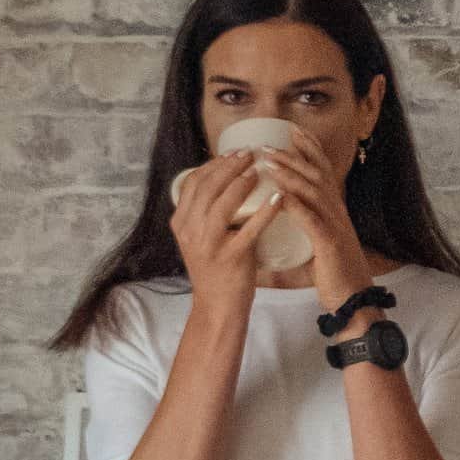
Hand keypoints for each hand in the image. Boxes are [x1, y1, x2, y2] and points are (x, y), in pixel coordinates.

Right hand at [171, 150, 284, 320]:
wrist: (217, 307)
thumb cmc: (214, 269)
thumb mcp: (198, 238)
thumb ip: (204, 213)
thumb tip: (223, 179)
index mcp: (181, 223)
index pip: (194, 182)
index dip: (214, 163)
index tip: (233, 152)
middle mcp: (190, 231)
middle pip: (208, 187)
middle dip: (230, 165)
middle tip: (250, 153)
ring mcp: (209, 245)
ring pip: (223, 203)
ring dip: (242, 182)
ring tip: (259, 170)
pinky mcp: (231, 258)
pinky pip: (250, 229)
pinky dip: (265, 210)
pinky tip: (278, 198)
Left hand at [251, 137, 375, 310]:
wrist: (355, 302)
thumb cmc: (335, 276)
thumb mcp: (318, 247)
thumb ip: (302, 231)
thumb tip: (276, 226)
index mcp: (335, 211)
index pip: (323, 171)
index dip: (310, 149)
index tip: (291, 131)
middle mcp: (337, 213)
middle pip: (317, 174)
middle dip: (294, 155)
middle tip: (270, 143)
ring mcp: (336, 226)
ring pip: (314, 192)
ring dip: (291, 175)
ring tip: (269, 163)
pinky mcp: (330, 244)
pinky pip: (312, 220)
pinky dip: (296, 206)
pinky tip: (280, 196)